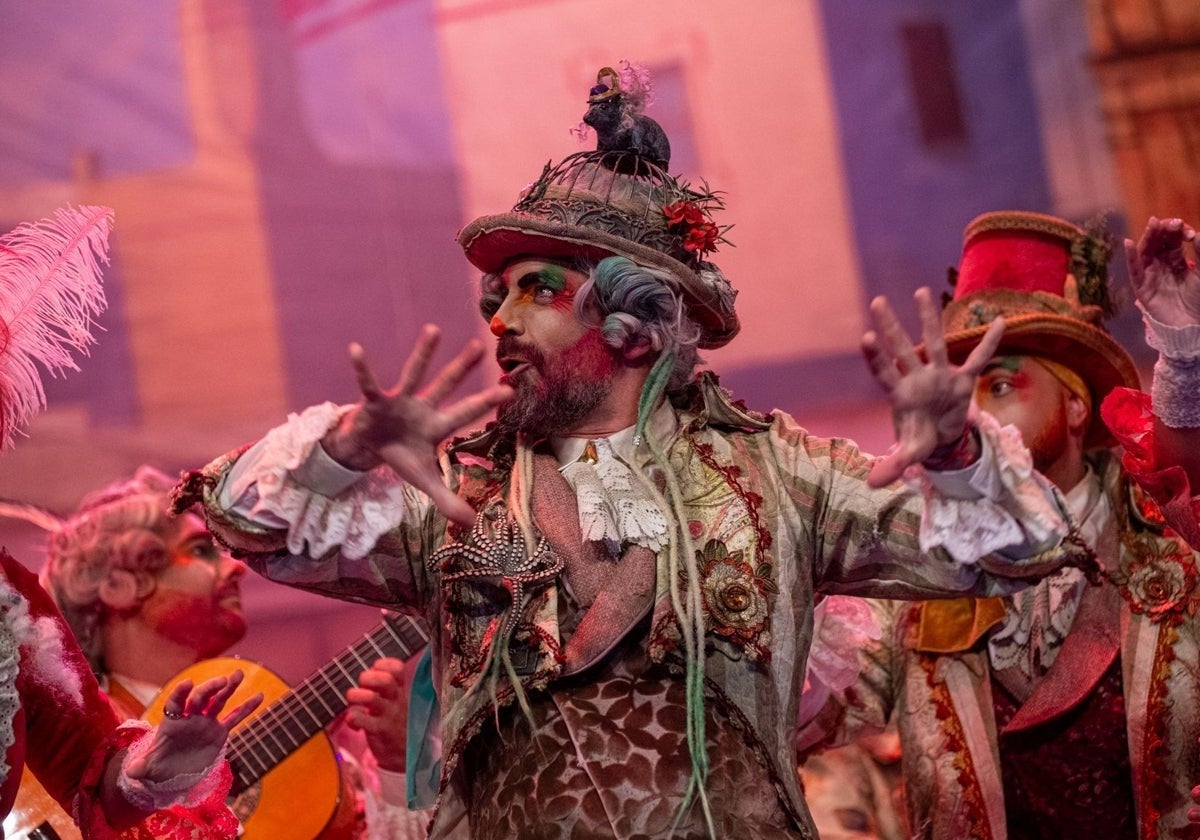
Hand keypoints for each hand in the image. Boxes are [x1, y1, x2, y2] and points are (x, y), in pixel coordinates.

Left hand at [125, 671, 261, 784]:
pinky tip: (259, 696)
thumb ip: (142, 767)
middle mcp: (190, 718)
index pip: (175, 704)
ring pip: (218, 702)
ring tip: (238, 674)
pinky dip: (246, 708)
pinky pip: (234, 718)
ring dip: (228, 688)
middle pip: (200, 698)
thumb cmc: (157, 767)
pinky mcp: (219, 732)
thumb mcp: (148, 769)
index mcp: (172, 722)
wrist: (172, 773)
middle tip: (222, 680)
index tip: (187, 684)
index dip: (180, 694)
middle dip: (210, 688)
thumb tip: (132, 771)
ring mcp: (206, 723)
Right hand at [322, 324, 513, 525]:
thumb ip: (447, 499)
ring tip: (434, 330)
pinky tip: (355, 349)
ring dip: (423, 353)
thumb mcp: (424, 480)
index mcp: (437, 426)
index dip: (486, 404)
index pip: (466, 413)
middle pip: (446, 386)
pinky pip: (368, 384)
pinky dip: (362, 369)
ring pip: (414, 373)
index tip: (510, 390)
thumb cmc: (402, 457)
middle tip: (482, 346)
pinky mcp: (375, 402)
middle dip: (462, 368)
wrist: (369, 448)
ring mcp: (399, 401)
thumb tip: (471, 523)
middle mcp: (422, 407)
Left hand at [345, 657, 408, 772]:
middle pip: (385, 680)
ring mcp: (389, 716)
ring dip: (355, 696)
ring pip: (370, 698)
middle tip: (362, 686)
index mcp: (400, 691)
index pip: (397, 668)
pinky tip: (354, 722)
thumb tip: (369, 671)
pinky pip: (360, 719)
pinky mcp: (379, 731)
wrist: (406, 755)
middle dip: (367, 677)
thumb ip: (387, 687)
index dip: (383, 664)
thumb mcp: (397, 702)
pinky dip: (352, 717)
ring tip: (354, 703)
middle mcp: (396, 701)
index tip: (375, 670)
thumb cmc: (396, 723)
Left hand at [862, 287, 1003, 486]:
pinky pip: (978, 359)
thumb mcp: (909, 454)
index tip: (865, 337)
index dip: (875, 358)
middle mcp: (917, 378)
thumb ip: (892, 466)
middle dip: (891, 327)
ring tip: (920, 291)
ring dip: (929, 318)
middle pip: (903, 348)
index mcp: (901, 394)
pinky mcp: (963, 379)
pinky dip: (989, 343)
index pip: (884, 373)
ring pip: (935, 341)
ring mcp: (940, 375)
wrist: (942, 437)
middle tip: (877, 301)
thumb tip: (871, 485)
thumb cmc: (919, 439)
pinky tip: (999, 321)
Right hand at [1126, 217, 1199, 328]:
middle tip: (1171, 223)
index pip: (1173, 240)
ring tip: (1153, 224)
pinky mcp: (1142, 288)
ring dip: (1148, 237)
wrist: (1192, 326)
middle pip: (1158, 243)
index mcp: (1177, 261)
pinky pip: (1134, 270)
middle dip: (1163, 231)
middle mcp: (1162, 266)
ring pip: (1146, 252)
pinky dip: (1130, 256)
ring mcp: (1150, 276)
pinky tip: (1127, 242)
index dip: (1178, 232)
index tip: (1187, 230)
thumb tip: (1196, 234)